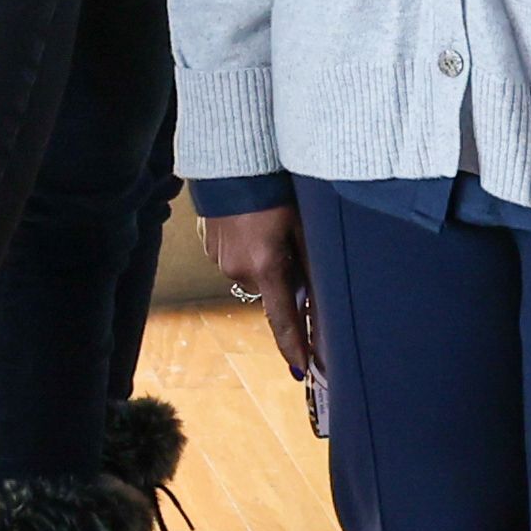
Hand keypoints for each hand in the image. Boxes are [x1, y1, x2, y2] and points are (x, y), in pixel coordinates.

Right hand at [203, 199, 319, 383]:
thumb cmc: (275, 191)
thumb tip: (320, 300)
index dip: (294, 346)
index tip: (302, 369)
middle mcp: (239, 269)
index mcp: (266, 267)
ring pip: (252, 272)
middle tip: (290, 244)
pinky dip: (246, 248)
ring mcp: (220, 258)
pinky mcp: (209, 245)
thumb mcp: (303, 228)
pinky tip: (251, 223)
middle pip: (270, 288)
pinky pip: (235, 257)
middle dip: (282, 277)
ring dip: (264, 260)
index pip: (283, 319)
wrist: (231, 162)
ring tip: (268, 226)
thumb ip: (311, 267)